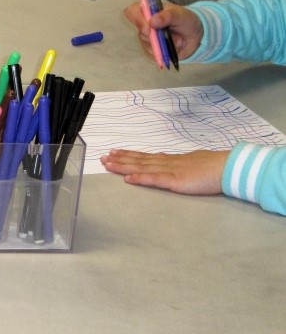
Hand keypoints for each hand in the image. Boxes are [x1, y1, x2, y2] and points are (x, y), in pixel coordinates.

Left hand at [100, 149, 229, 194]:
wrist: (228, 168)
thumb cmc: (215, 168)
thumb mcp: (194, 163)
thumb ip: (180, 164)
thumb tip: (168, 160)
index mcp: (172, 160)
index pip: (147, 157)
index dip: (130, 155)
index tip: (115, 152)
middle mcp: (168, 163)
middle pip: (140, 160)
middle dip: (120, 159)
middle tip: (103, 157)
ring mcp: (171, 171)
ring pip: (142, 167)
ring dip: (124, 166)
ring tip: (108, 164)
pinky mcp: (176, 181)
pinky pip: (154, 179)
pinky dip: (140, 178)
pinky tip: (128, 178)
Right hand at [124, 1, 202, 61]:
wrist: (195, 37)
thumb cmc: (186, 21)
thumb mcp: (180, 15)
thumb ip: (167, 16)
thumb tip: (151, 21)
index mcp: (149, 10)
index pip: (132, 12)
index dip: (137, 20)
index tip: (149, 28)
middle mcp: (145, 24)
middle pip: (141, 32)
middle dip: (157, 37)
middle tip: (169, 36)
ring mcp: (147, 38)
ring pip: (148, 45)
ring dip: (165, 45)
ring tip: (178, 41)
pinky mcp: (151, 50)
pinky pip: (153, 55)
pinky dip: (165, 53)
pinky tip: (173, 48)